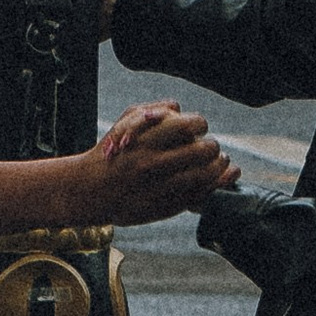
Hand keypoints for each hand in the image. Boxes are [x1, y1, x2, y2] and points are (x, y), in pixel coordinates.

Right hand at [87, 102, 236, 226]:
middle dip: (212, 146)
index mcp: (143, 140)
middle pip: (202, 150)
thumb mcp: (125, 123)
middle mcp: (152, 164)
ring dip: (220, 166)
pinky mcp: (165, 207)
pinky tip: (223, 177)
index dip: (199, 124)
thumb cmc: (113, 154)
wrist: (91, 191)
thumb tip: (181, 108)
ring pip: (206, 175)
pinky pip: (200, 195)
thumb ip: (153, 110)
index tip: (198, 127)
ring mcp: (160, 188)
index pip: (187, 126)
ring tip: (220, 162)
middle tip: (210, 147)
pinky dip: (217, 185)